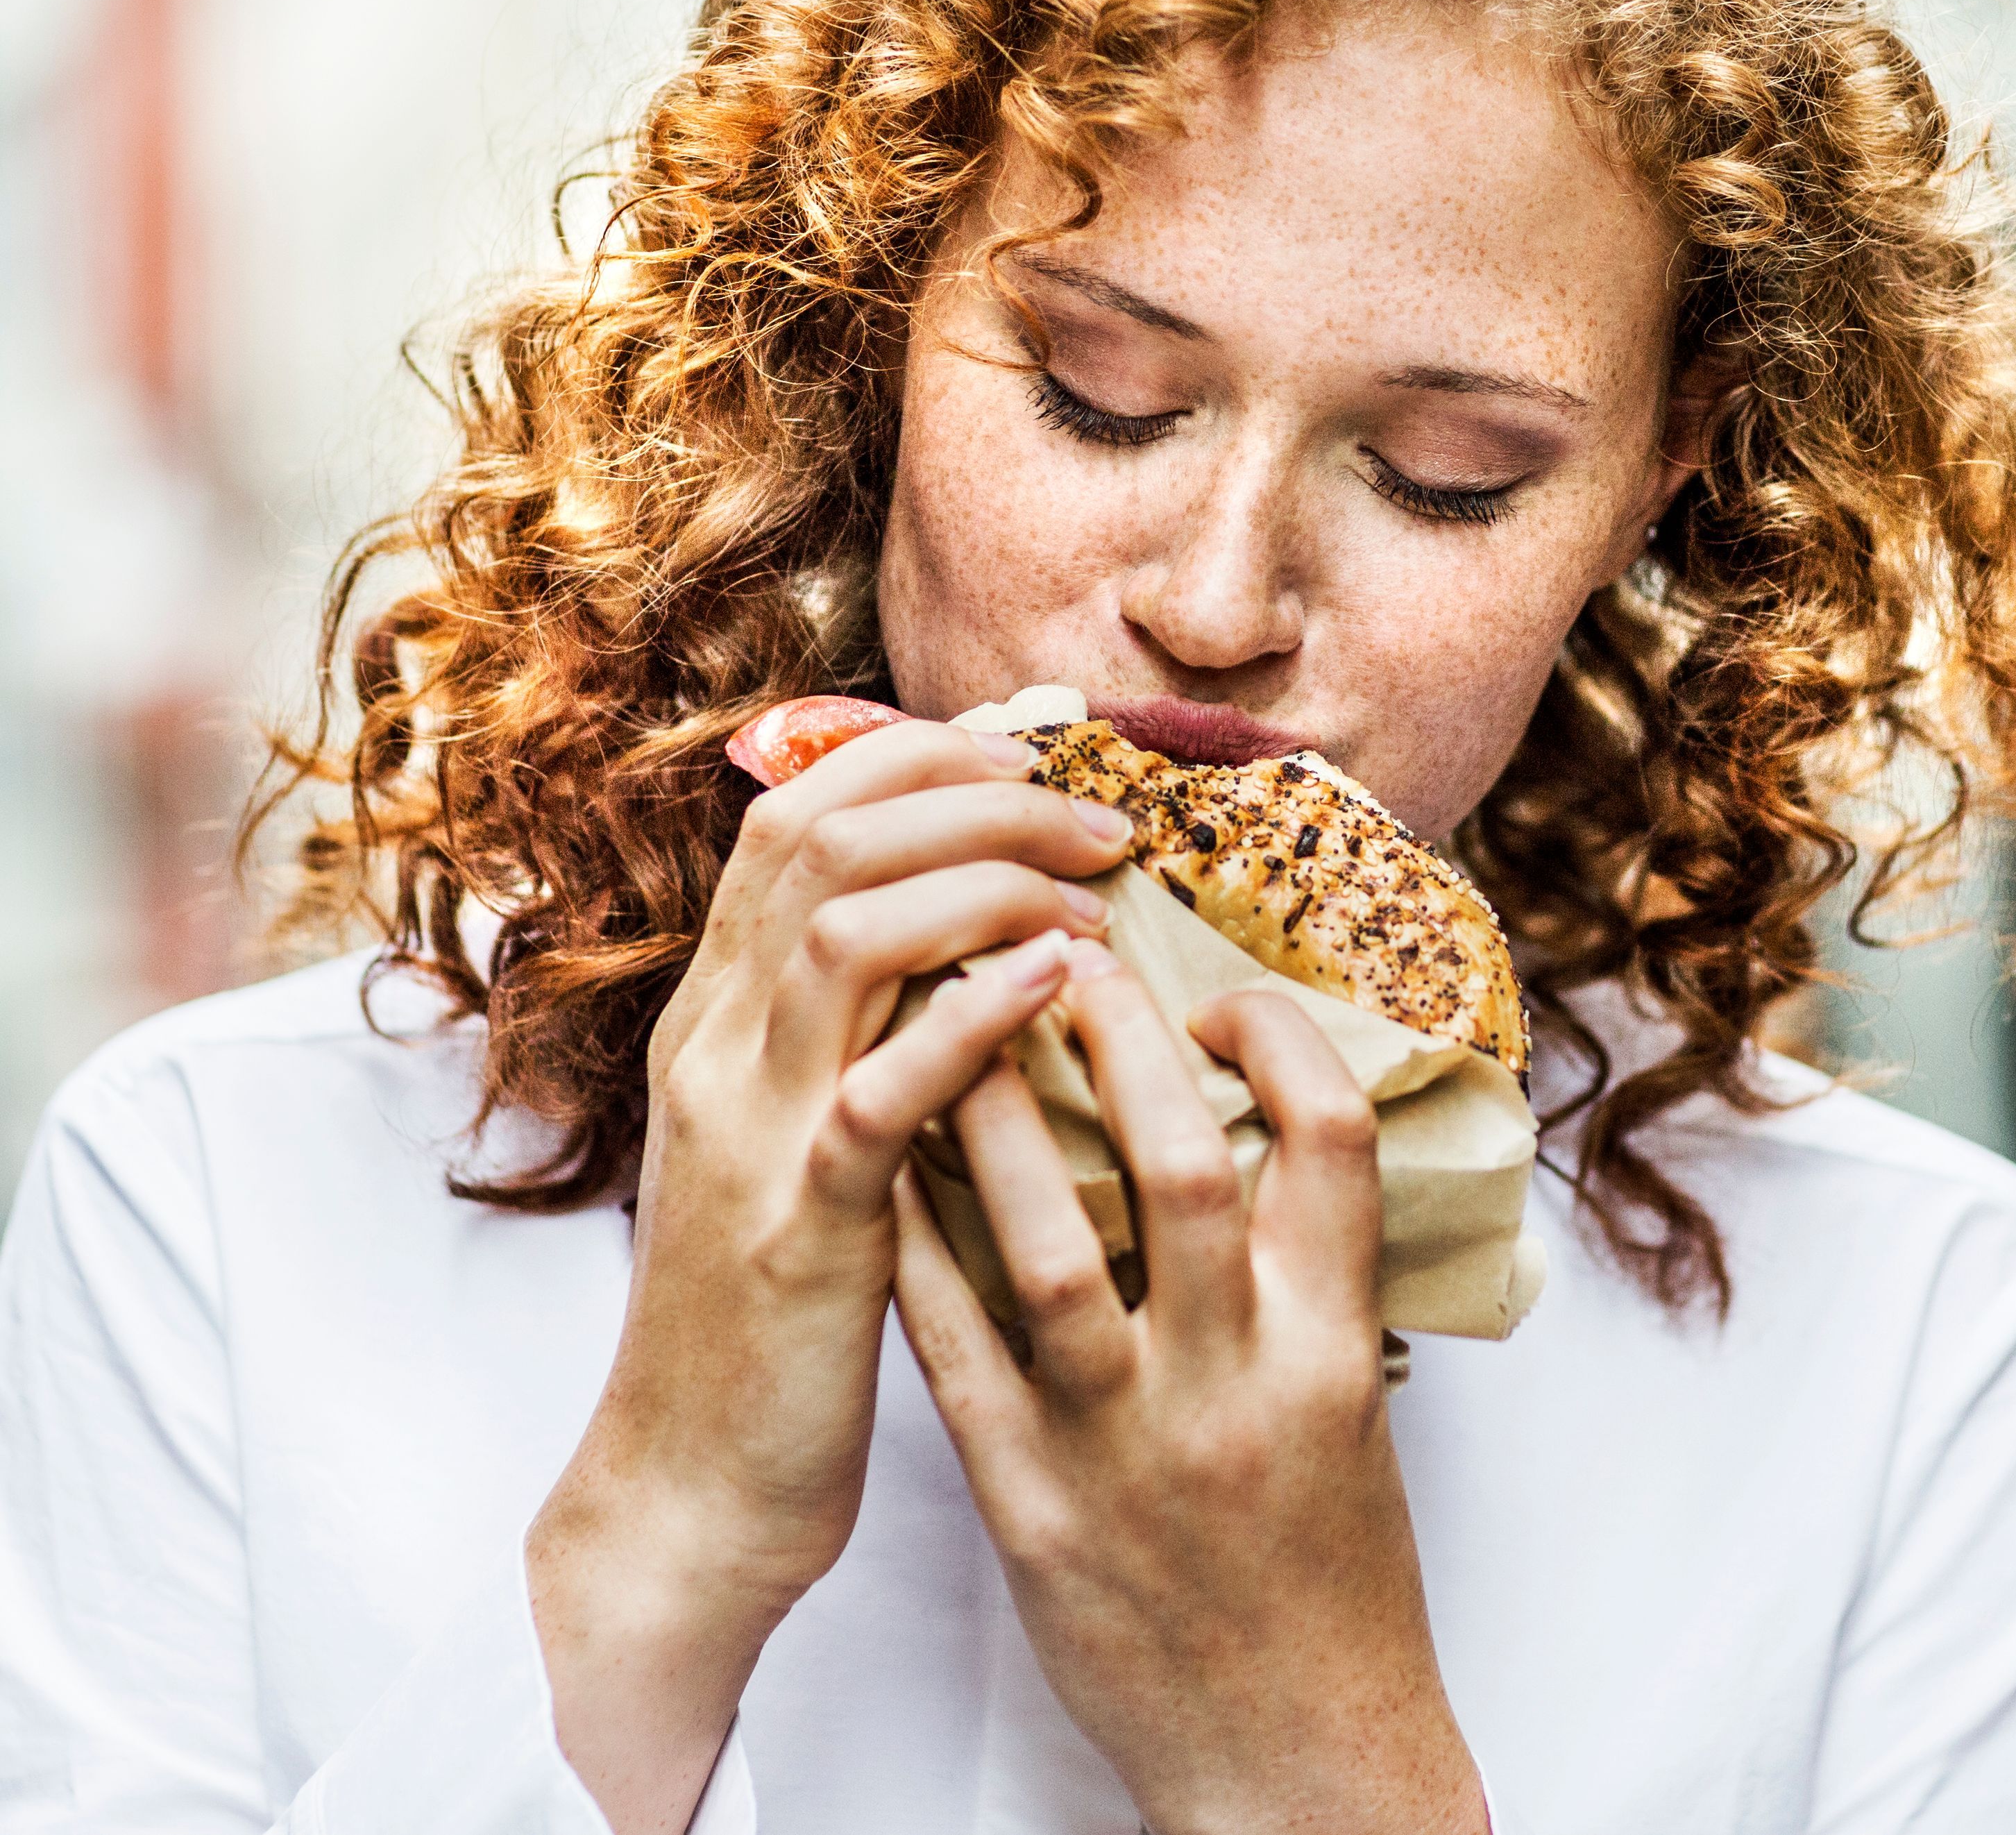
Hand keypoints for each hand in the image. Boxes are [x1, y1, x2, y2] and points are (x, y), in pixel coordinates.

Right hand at [527, 719, 1131, 1833]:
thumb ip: (847, 1025)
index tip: (1026, 763)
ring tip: (1094, 908)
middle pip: (825, 839)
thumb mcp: (790, 1131)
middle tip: (1093, 824)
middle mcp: (717, 1046)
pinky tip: (1059, 987)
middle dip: (974, 796)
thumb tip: (965, 923)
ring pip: (848, 933)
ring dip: (990, 885)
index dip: (915, 760)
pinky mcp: (802, 1227)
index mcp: (716, 1015)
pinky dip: (976, 1016)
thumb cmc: (774, 1300)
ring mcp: (751, 1130)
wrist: (692, 1484)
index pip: (795, 817)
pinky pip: (882, 1089)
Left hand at [893, 944, 1486, 1834]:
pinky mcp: (1031, 1504)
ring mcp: (1128, 1445)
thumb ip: (1300, 1272)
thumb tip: (1241, 1120)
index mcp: (1331, 1346)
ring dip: (992, 1118)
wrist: (1293, 1761)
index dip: (1276, 1040)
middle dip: (1117, 1038)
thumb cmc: (1329, 1567)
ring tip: (948, 1019)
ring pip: (1046, 1245)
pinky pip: (955, 1348)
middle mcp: (1236, 1382)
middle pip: (1181, 1163)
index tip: (1214, 996)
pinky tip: (878, 1161)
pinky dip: (914, 1243)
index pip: (1331, 1140)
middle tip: (1060, 953)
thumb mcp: (1346, 1403)